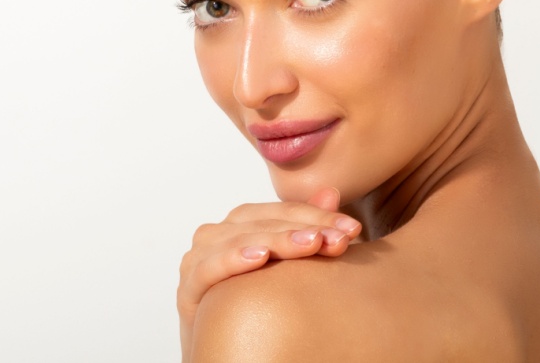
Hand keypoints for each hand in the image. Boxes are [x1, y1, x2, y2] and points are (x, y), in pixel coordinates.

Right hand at [178, 187, 361, 359]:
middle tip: (339, 238)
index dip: (318, 215)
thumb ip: (306, 229)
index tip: (352, 228)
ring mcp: (198, 260)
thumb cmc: (261, 309)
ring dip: (276, 239)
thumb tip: (331, 192)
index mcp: (242, 225)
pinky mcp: (187, 291)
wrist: (229, 353)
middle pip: (263, 220)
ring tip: (309, 243)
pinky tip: (259, 257)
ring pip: (237, 237)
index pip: (282, 211)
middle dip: (305, 227)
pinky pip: (207, 268)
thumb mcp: (290, 268)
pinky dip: (232, 258)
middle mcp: (217, 236)